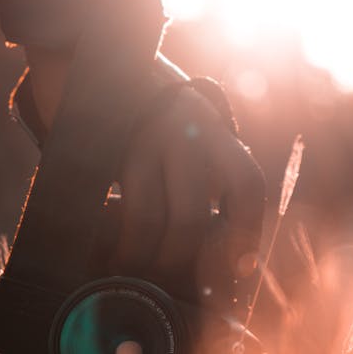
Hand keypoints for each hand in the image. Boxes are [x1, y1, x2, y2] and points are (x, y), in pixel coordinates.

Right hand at [112, 80, 264, 289]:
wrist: (105, 71)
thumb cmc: (159, 123)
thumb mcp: (197, 136)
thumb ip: (215, 179)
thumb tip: (234, 255)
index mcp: (215, 129)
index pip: (246, 185)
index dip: (247, 234)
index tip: (242, 268)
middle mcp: (182, 131)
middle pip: (191, 217)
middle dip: (182, 262)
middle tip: (176, 281)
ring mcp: (139, 140)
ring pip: (149, 220)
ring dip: (144, 259)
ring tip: (138, 272)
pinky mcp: (106, 152)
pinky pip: (112, 213)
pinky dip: (118, 245)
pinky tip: (117, 257)